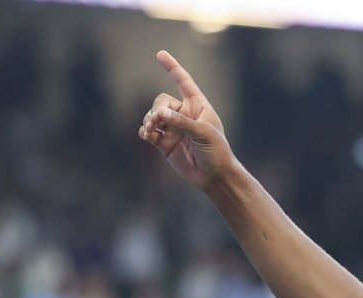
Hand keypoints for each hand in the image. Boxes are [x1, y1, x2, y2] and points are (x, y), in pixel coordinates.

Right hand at [138, 51, 232, 191]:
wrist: (214, 177)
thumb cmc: (217, 153)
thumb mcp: (204, 134)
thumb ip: (183, 122)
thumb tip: (160, 112)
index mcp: (198, 106)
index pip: (184, 82)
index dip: (173, 68)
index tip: (160, 54)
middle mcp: (184, 115)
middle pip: (162, 101)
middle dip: (157, 109)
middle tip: (158, 121)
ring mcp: (173, 129)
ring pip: (152, 115)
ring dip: (149, 120)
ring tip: (152, 130)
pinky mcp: (164, 143)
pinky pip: (148, 131)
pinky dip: (145, 131)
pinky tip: (147, 135)